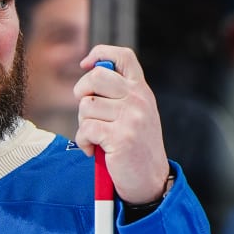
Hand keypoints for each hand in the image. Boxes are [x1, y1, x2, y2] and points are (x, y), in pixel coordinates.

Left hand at [74, 46, 170, 205]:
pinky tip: (93, 149)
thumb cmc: (136, 147)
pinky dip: (83, 141)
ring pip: (86, 106)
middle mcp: (138, 99)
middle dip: (82, 94)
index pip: (123, 56)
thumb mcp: (136, 114)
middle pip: (96, 77)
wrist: (150, 180)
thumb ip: (120, 94)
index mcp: (141, 90)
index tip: (86, 65)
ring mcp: (131, 117)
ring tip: (95, 137)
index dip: (100, 53)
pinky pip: (86, 129)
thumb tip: (89, 72)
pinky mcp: (120, 137)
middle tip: (88, 113)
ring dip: (83, 124)